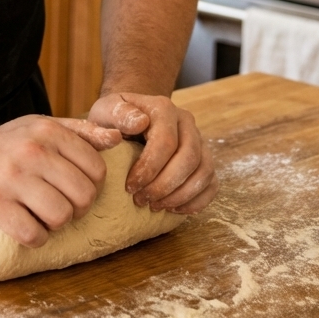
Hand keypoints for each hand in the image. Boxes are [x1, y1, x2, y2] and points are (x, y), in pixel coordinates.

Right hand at [0, 115, 122, 247]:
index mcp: (47, 131)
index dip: (91, 185)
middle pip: (84, 196)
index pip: (97, 169)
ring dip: (55, 224)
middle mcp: (31, 151)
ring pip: (62, 217)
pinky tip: (23, 224)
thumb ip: (80, 132)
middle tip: (58, 205)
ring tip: (40, 214)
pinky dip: (34, 237)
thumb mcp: (40, 128)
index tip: (72, 187)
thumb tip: (118, 137)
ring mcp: (12, 178)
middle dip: (76, 208)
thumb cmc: (4, 145)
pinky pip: (34, 235)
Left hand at [87, 92, 216, 214]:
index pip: (166, 142)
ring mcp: (199, 141)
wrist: (129, 119)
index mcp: (164, 109)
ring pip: (204, 172)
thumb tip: (139, 122)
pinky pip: (212, 184)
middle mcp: (186, 122)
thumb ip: (117, 115)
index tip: (130, 187)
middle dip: (165, 185)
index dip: (149, 169)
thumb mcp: (106, 111)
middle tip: (141, 200)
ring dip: (180, 195)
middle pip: (189, 158)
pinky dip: (196, 201)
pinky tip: (173, 209)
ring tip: (154, 206)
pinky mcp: (205, 159)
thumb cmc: (114, 120)